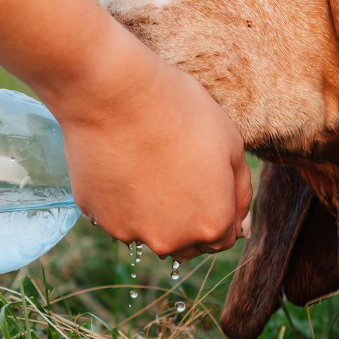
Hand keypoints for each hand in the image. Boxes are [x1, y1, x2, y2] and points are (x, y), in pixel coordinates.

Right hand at [46, 26, 251, 260]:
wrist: (116, 95)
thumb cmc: (180, 112)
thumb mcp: (232, 145)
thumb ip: (239, 192)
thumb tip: (241, 225)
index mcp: (211, 224)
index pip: (222, 238)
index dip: (216, 209)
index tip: (204, 181)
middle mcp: (171, 240)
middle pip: (185, 243)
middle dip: (186, 218)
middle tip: (176, 172)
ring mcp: (130, 231)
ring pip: (147, 229)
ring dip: (151, 210)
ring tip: (146, 163)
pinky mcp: (97, 216)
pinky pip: (115, 214)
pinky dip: (120, 198)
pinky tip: (121, 162)